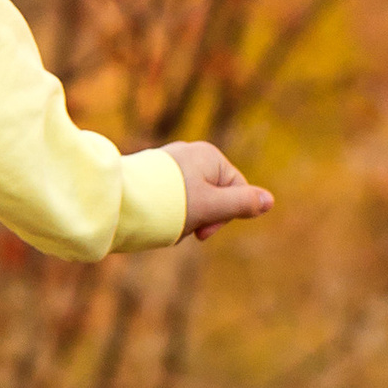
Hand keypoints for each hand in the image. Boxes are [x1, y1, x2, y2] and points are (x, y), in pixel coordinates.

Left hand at [151, 140, 273, 241]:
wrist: (117, 201)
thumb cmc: (168, 203)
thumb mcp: (211, 206)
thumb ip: (242, 204)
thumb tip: (269, 201)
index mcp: (209, 156)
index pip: (236, 191)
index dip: (224, 217)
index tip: (203, 232)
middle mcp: (190, 154)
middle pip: (213, 196)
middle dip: (201, 218)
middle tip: (183, 230)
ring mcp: (169, 164)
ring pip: (191, 201)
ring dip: (183, 219)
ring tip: (164, 223)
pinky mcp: (151, 176)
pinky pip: (170, 199)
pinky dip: (166, 214)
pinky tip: (153, 219)